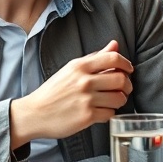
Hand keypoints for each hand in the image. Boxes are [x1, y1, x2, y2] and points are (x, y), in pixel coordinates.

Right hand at [11, 40, 132, 140]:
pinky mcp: (87, 116)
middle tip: (124, 89)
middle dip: (127, 85)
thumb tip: (115, 45)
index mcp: (80, 66)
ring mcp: (86, 99)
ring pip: (119, 98)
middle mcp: (84, 81)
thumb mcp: (71, 69)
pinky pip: (110, 114)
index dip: (126, 64)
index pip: (113, 58)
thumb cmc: (53, 91)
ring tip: (113, 101)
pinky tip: (102, 112)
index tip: (128, 70)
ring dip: (120, 100)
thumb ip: (95, 58)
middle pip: (121, 79)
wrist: (34, 113)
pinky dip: (109, 113)